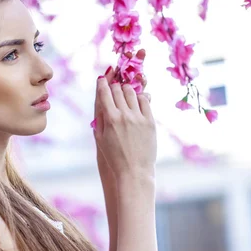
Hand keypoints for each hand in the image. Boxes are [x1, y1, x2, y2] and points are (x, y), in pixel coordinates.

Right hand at [93, 52, 155, 184]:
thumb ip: (100, 118)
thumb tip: (100, 101)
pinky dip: (140, 97)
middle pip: (118, 90)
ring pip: (132, 93)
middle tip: (113, 86)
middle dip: (114, 85)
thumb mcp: (100, 138)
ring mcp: (138, 117)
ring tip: (124, 91)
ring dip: (126, 89)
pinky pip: (145, 101)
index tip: (101, 79)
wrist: (134, 171)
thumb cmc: (114, 157)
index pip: (104, 93)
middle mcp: (124, 115)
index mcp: (110, 119)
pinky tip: (137, 100)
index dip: (102, 83)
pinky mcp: (150, 121)